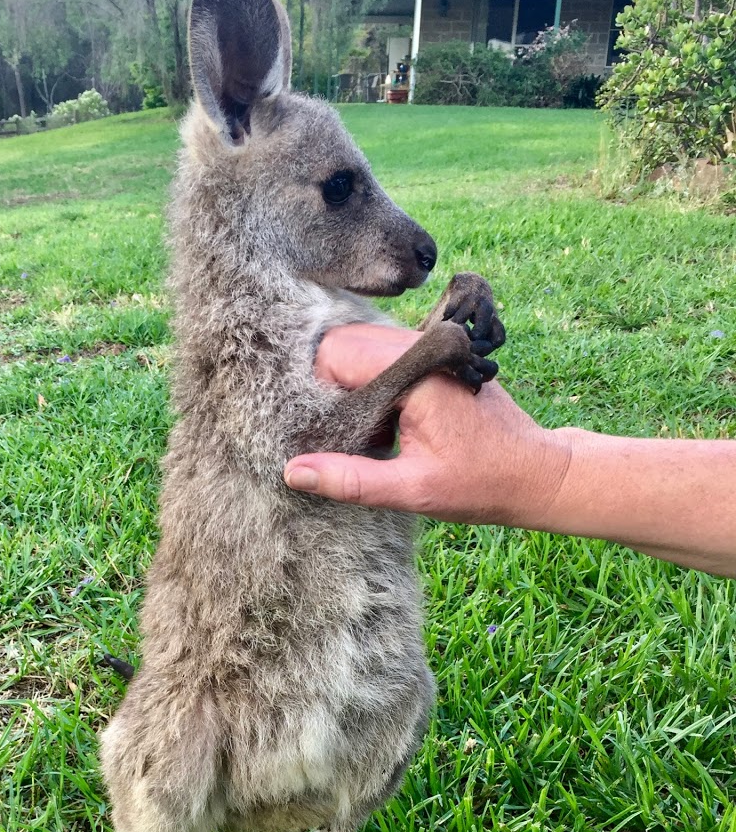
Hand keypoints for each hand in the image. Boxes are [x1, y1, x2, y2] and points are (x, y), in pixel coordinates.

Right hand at [289, 325, 569, 525]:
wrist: (538, 473)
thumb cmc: (481, 483)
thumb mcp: (412, 489)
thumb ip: (350, 479)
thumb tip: (293, 471)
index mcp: (415, 371)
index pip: (334, 354)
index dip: (319, 392)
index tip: (332, 430)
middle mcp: (421, 347)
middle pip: (341, 342)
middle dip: (330, 383)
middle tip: (349, 430)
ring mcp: (428, 347)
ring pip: (360, 343)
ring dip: (350, 381)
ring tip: (372, 427)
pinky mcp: (433, 356)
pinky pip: (382, 352)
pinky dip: (370, 379)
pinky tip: (386, 419)